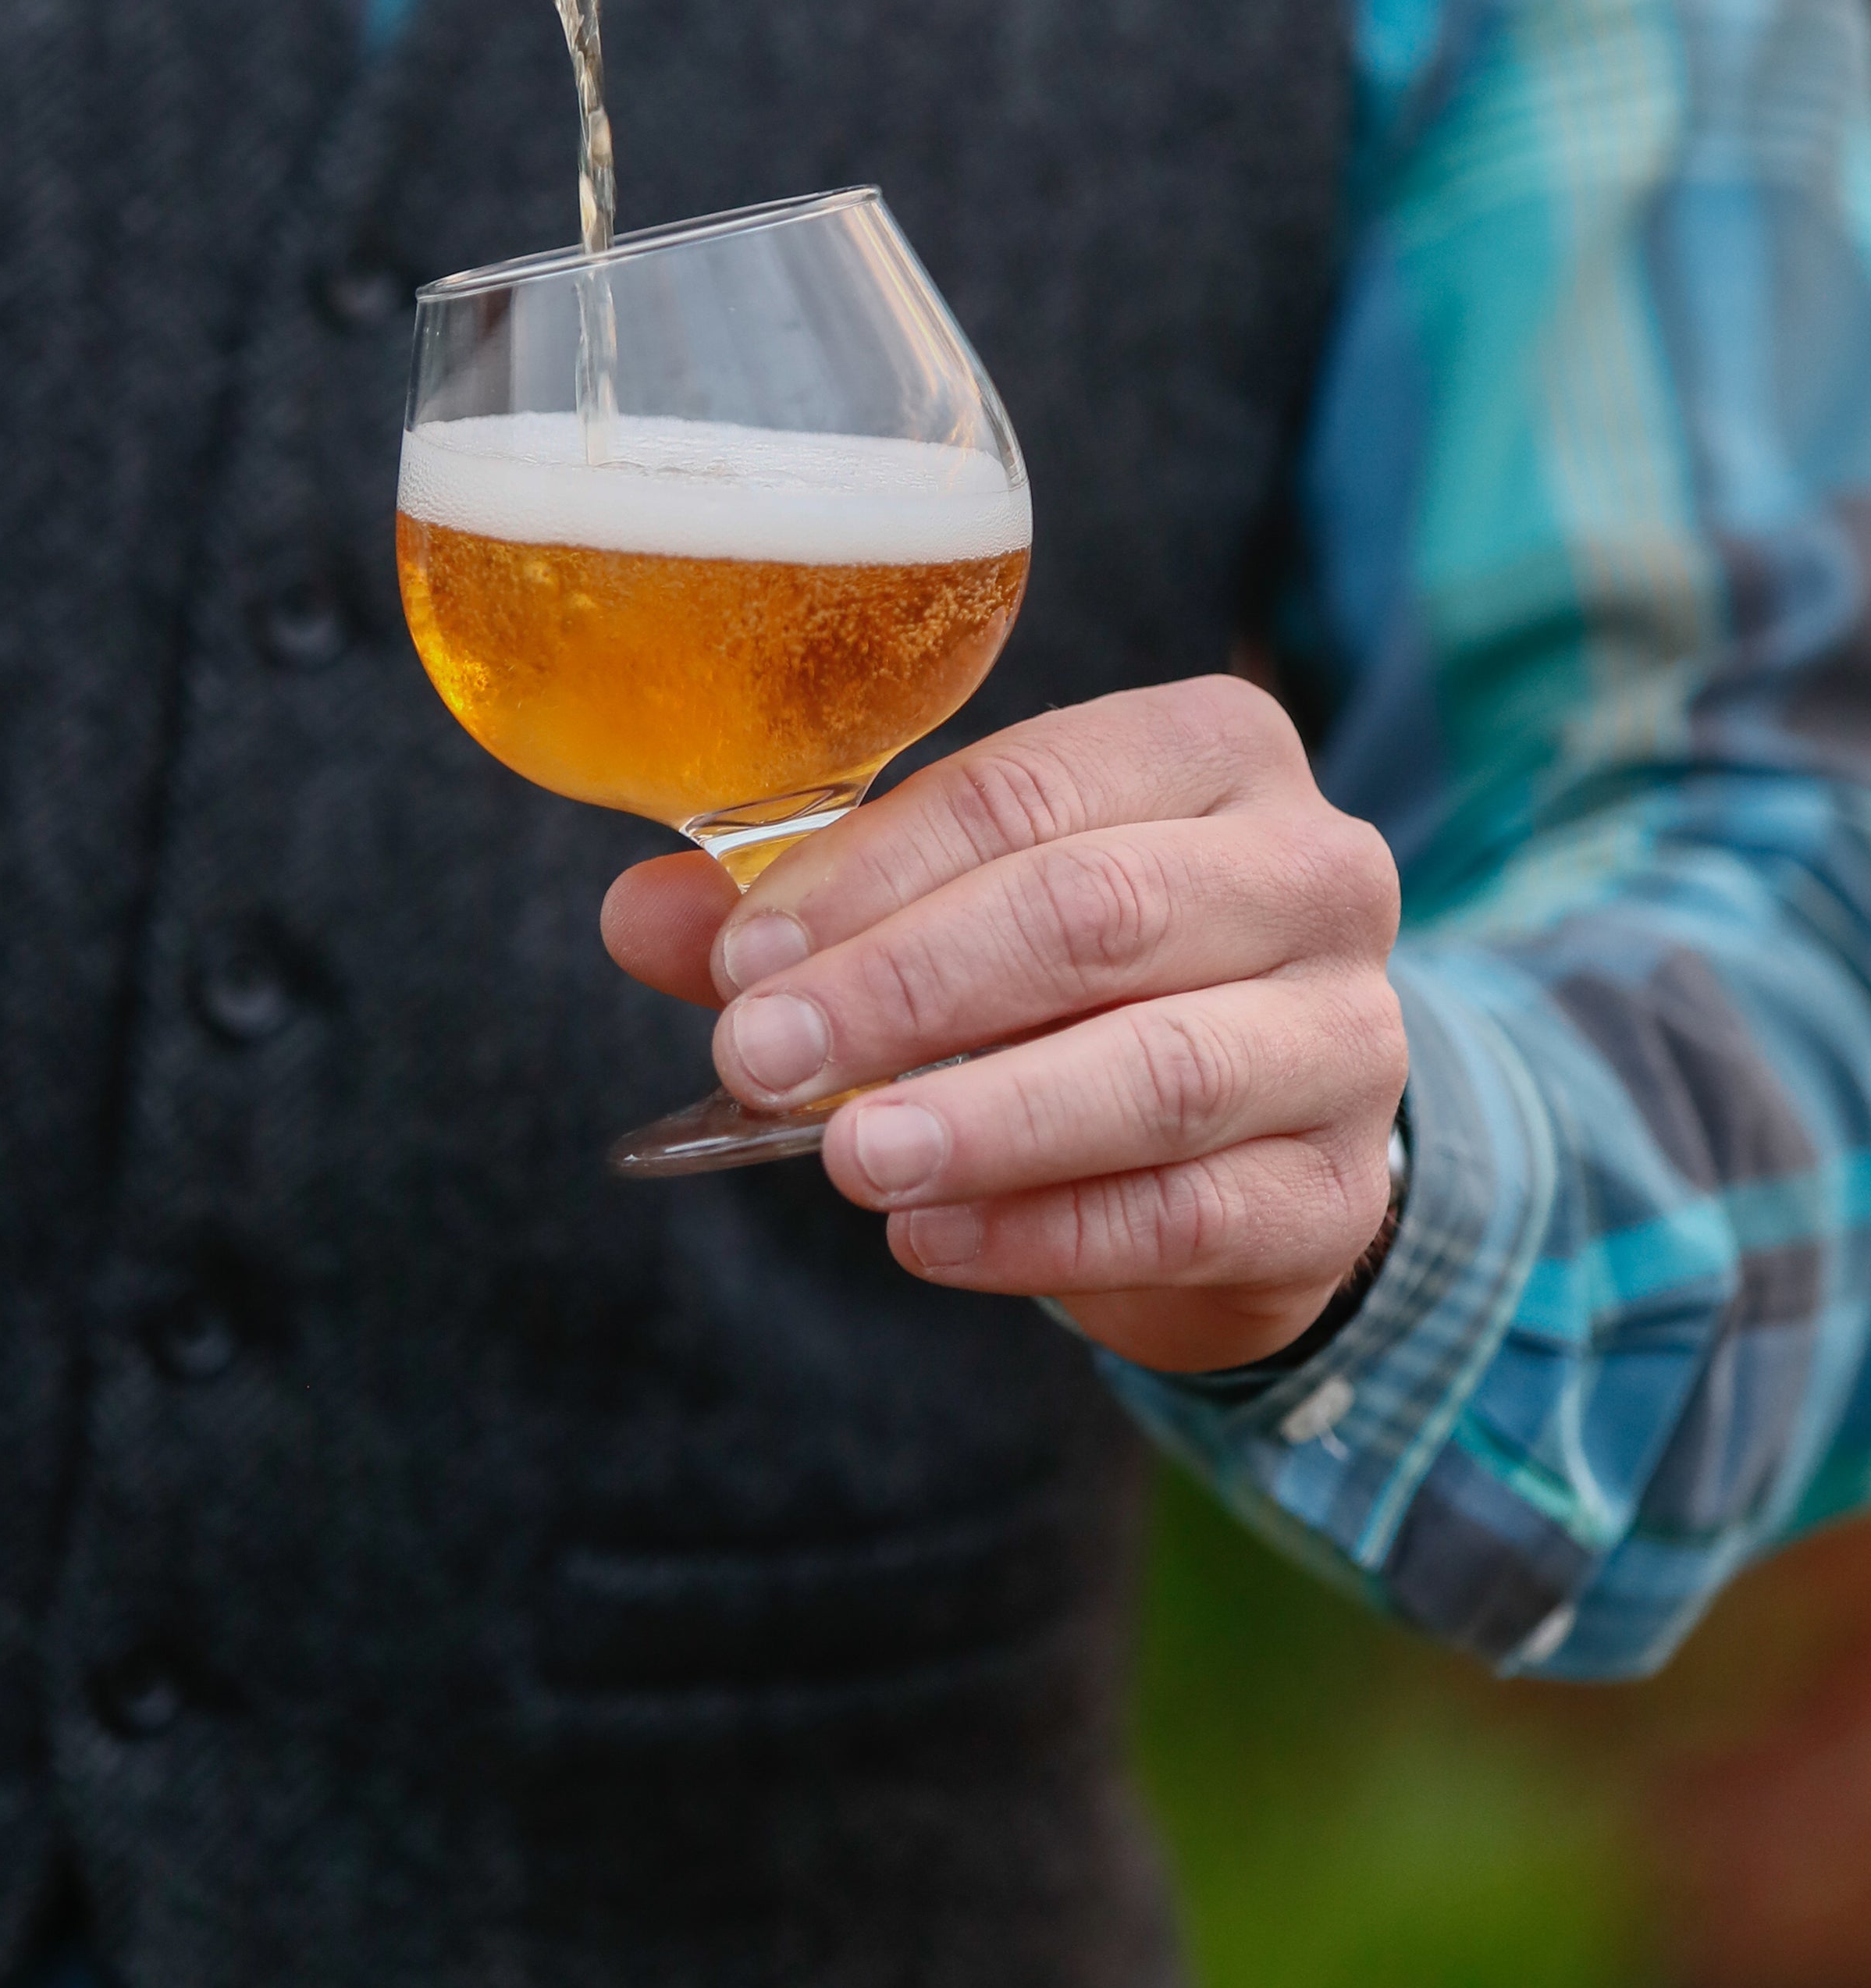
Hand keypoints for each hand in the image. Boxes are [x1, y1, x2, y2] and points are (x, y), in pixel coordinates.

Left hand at [601, 676, 1406, 1374]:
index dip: (875, 873)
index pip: (1031, 788)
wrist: (1253, 1134)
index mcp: (1215, 750)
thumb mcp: (951, 906)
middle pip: (1098, 913)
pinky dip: (1043, 1230)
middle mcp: (1313, 872)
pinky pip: (1188, 1216)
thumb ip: (805, 903)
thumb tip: (639, 912)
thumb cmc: (1079, 978)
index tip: (743, 956)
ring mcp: (1349, 1037)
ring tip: (849, 1156)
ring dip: (984, 1118)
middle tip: (763, 1056)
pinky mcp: (1338, 1194)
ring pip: (1161, 1070)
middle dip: (910, 988)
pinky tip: (929, 1237)